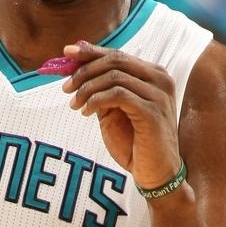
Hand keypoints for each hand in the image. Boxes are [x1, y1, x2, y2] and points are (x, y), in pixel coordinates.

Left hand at [62, 43, 182, 190]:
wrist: (156, 174)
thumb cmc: (135, 143)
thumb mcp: (114, 111)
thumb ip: (101, 89)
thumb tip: (75, 65)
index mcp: (153, 75)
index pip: (118, 55)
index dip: (91, 52)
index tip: (66, 53)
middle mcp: (160, 79)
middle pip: (115, 61)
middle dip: (85, 70)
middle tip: (66, 87)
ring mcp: (159, 94)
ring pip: (114, 76)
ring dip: (87, 89)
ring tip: (74, 105)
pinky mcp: (153, 111)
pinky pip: (118, 95)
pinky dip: (97, 100)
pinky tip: (86, 113)